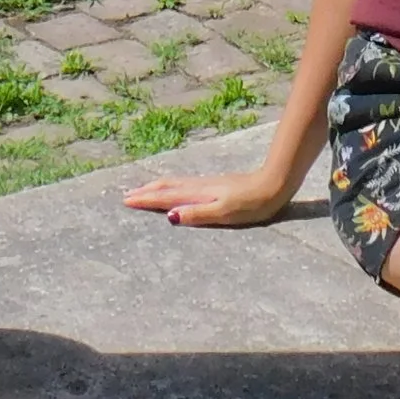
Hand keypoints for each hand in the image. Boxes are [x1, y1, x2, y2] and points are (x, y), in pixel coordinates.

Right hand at [121, 164, 290, 227]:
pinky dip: (171, 186)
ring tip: (144, 189)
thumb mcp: (224, 212)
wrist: (273, 184)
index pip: (166, 196)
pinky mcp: (215, 185)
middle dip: (146, 191)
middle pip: (167, 186)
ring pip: (175, 183)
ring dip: (157, 187)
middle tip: (126, 195)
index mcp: (199, 194)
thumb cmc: (251, 204)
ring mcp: (207, 184)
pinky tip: (175, 189)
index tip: (126, 200)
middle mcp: (199, 186)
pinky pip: (184, 184)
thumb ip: (197, 213)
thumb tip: (169, 215)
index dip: (146, 199)